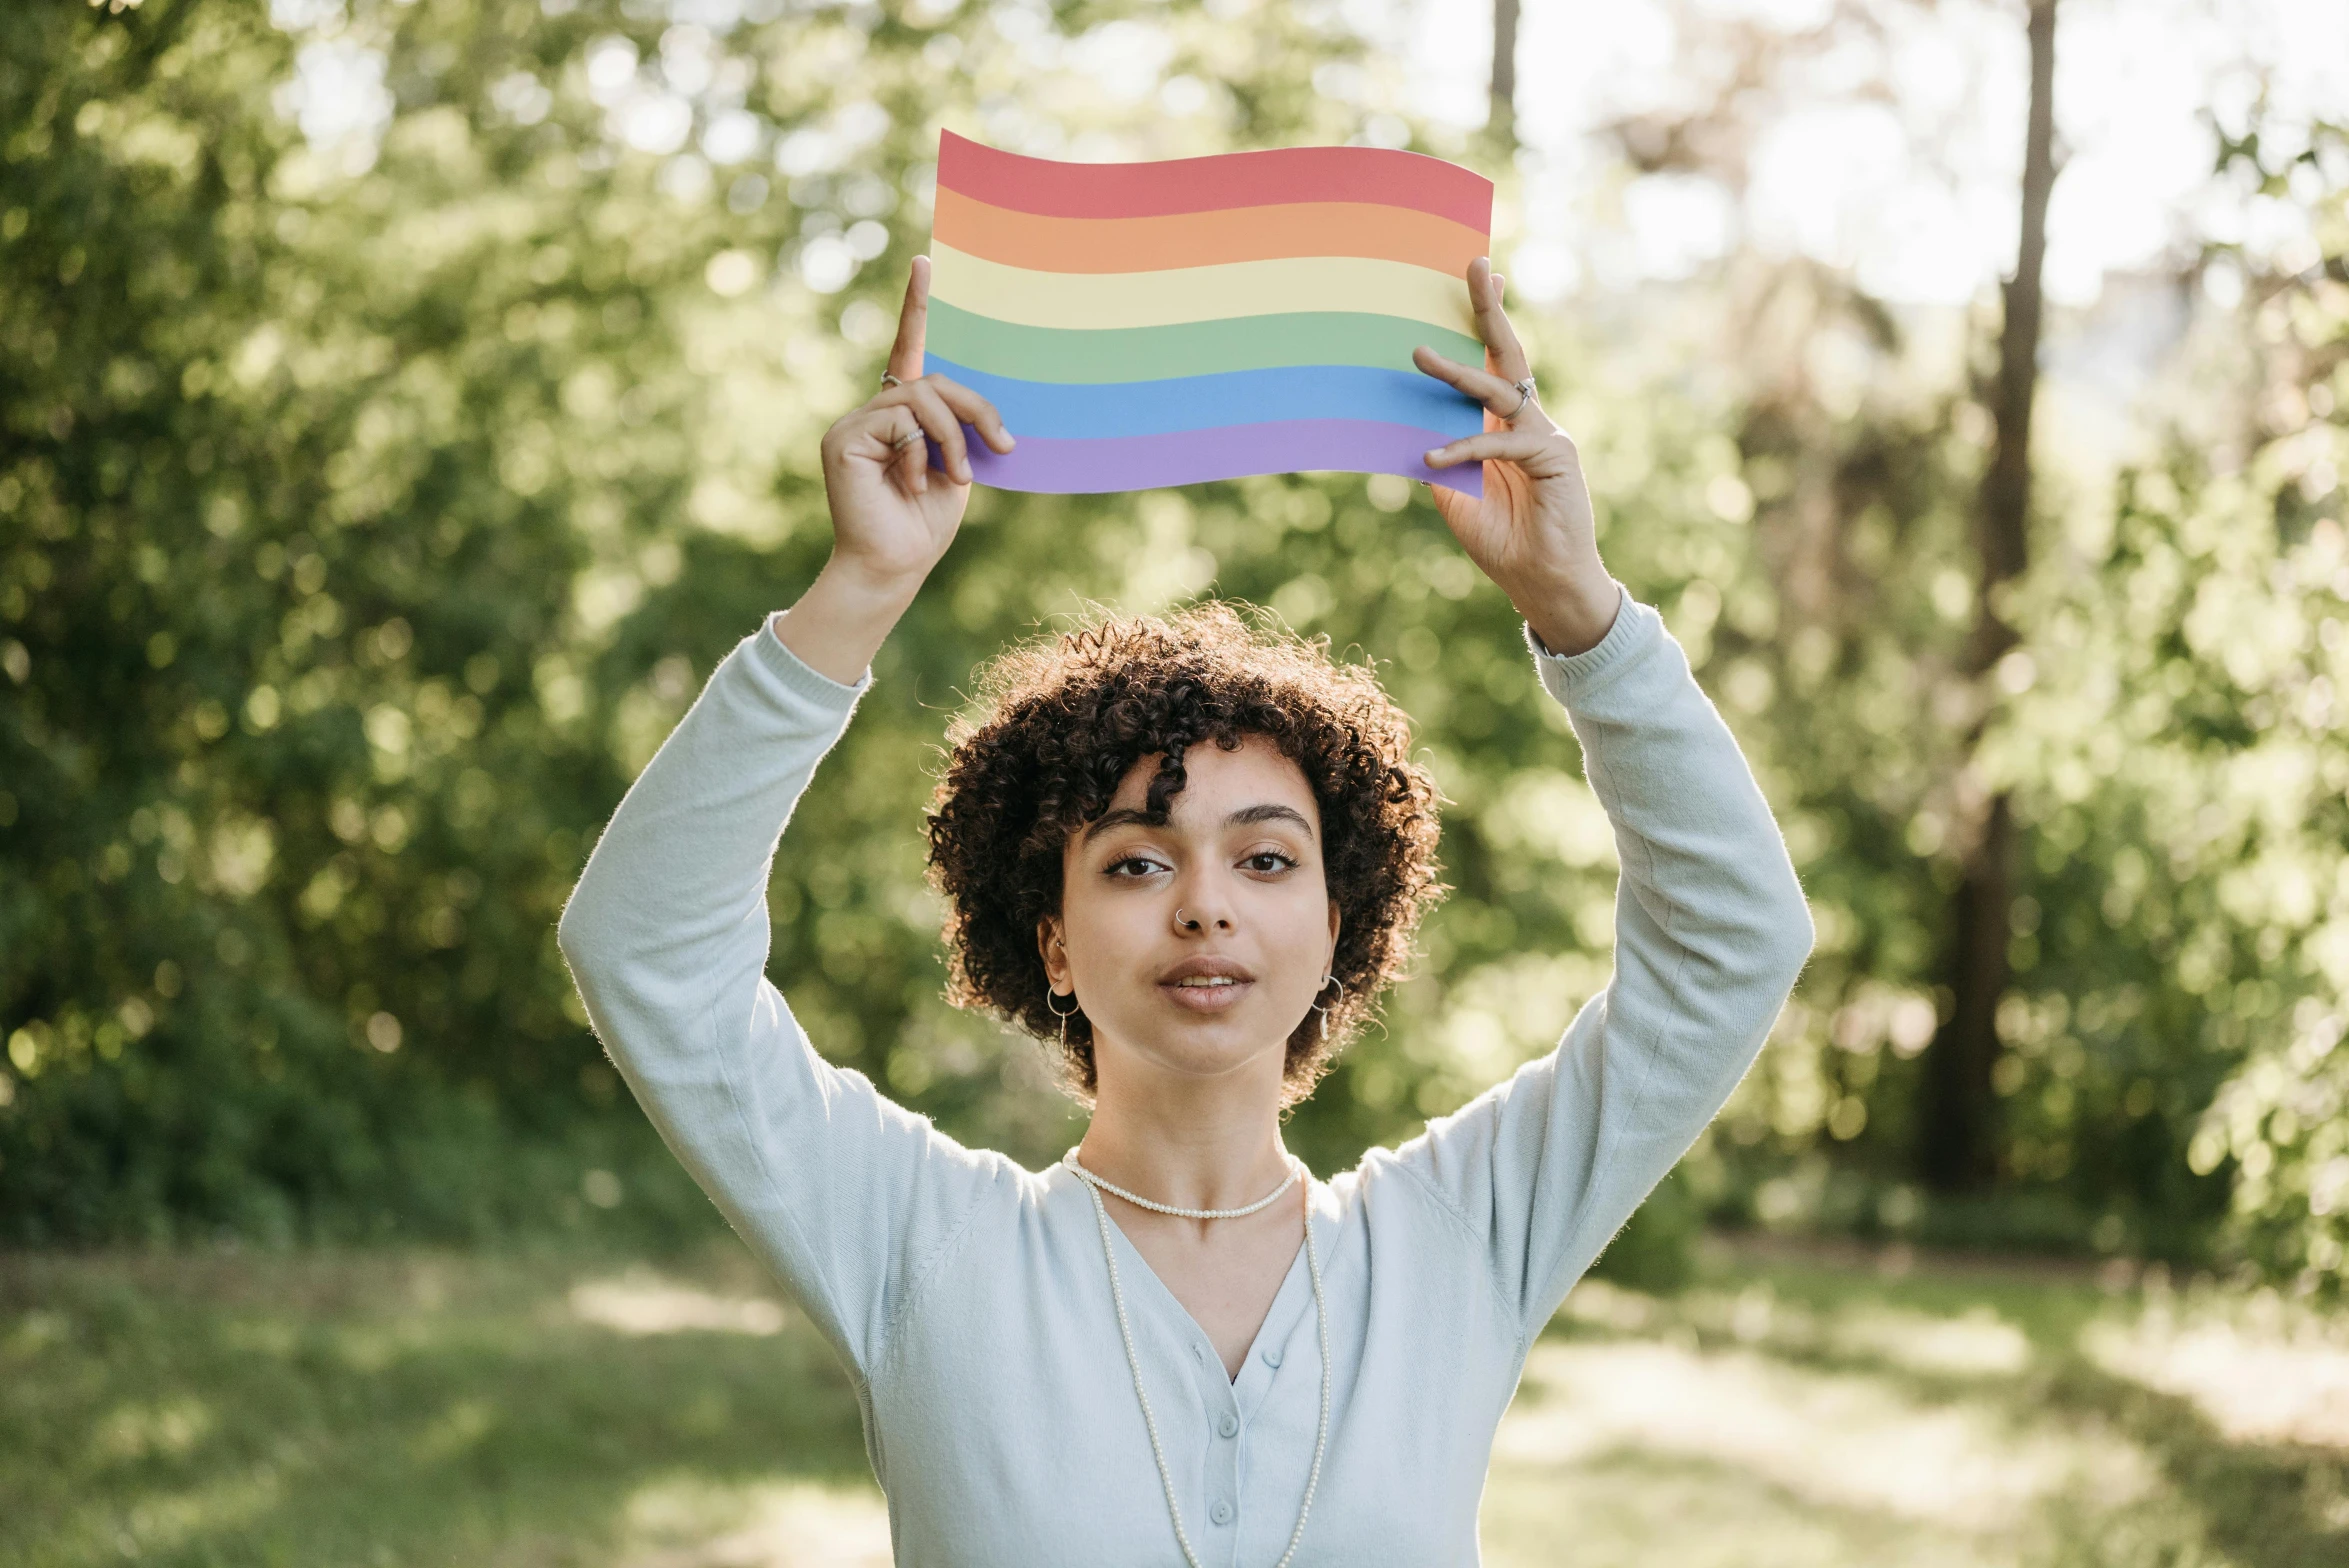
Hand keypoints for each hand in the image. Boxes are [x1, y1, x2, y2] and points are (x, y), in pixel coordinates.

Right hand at [816, 255, 1015, 594]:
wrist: (893, 567)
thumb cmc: (925, 524)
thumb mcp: (956, 465)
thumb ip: (958, 427)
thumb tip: (976, 403)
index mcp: (902, 414)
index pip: (910, 349)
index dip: (918, 307)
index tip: (927, 262)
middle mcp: (874, 410)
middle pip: (933, 377)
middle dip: (976, 407)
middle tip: (1002, 445)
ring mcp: (855, 422)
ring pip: (922, 396)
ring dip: (952, 436)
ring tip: (956, 477)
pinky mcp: (844, 437)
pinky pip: (900, 420)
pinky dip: (921, 453)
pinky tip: (912, 486)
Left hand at [1411, 258, 1619, 655]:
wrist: (1544, 584)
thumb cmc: (1502, 541)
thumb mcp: (1454, 495)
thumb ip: (1438, 459)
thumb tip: (1403, 429)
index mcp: (1503, 426)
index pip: (1494, 364)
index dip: (1484, 322)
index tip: (1476, 277)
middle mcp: (1526, 421)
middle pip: (1509, 354)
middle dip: (1489, 310)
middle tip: (1475, 266)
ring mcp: (1544, 435)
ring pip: (1501, 391)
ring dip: (1458, 374)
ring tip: (1420, 355)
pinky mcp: (1554, 456)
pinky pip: (1501, 444)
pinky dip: (1465, 449)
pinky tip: (1433, 459)